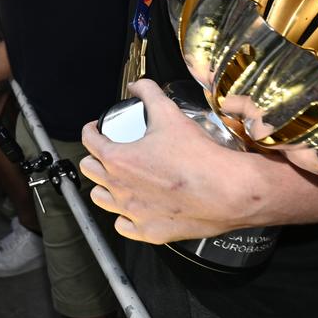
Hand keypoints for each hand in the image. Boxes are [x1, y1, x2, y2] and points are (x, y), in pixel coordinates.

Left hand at [76, 80, 275, 242]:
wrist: (228, 191)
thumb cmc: (199, 158)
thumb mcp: (170, 115)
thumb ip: (149, 94)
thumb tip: (137, 85)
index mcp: (118, 159)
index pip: (89, 141)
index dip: (91, 130)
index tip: (97, 129)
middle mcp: (119, 188)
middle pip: (90, 170)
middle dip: (96, 158)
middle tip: (109, 151)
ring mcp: (133, 213)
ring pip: (102, 199)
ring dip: (106, 187)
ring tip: (118, 179)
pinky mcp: (149, 232)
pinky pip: (123, 226)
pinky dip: (125, 216)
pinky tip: (134, 207)